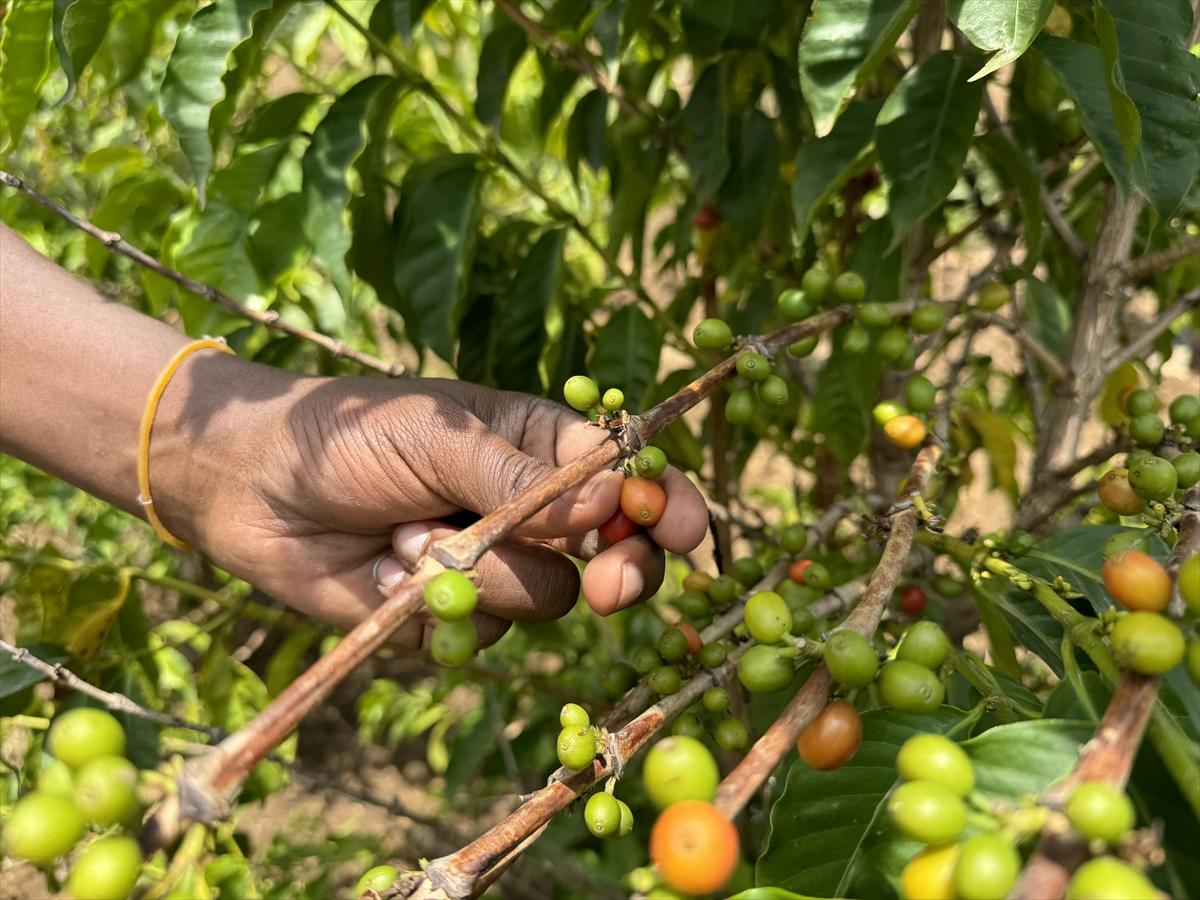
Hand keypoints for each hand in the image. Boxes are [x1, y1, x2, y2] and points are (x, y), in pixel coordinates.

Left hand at [168, 363, 708, 648]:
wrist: (250, 488)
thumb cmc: (348, 437)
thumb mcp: (438, 437)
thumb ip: (523, 478)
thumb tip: (608, 508)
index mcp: (538, 448)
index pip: (625, 480)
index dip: (661, 505)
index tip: (682, 529)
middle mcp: (528, 513)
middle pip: (611, 556)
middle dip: (618, 570)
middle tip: (610, 582)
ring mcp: (492, 568)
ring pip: (544, 600)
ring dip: (482, 574)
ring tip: (407, 534)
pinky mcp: (450, 619)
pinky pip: (480, 636)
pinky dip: (434, 607)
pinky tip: (383, 572)